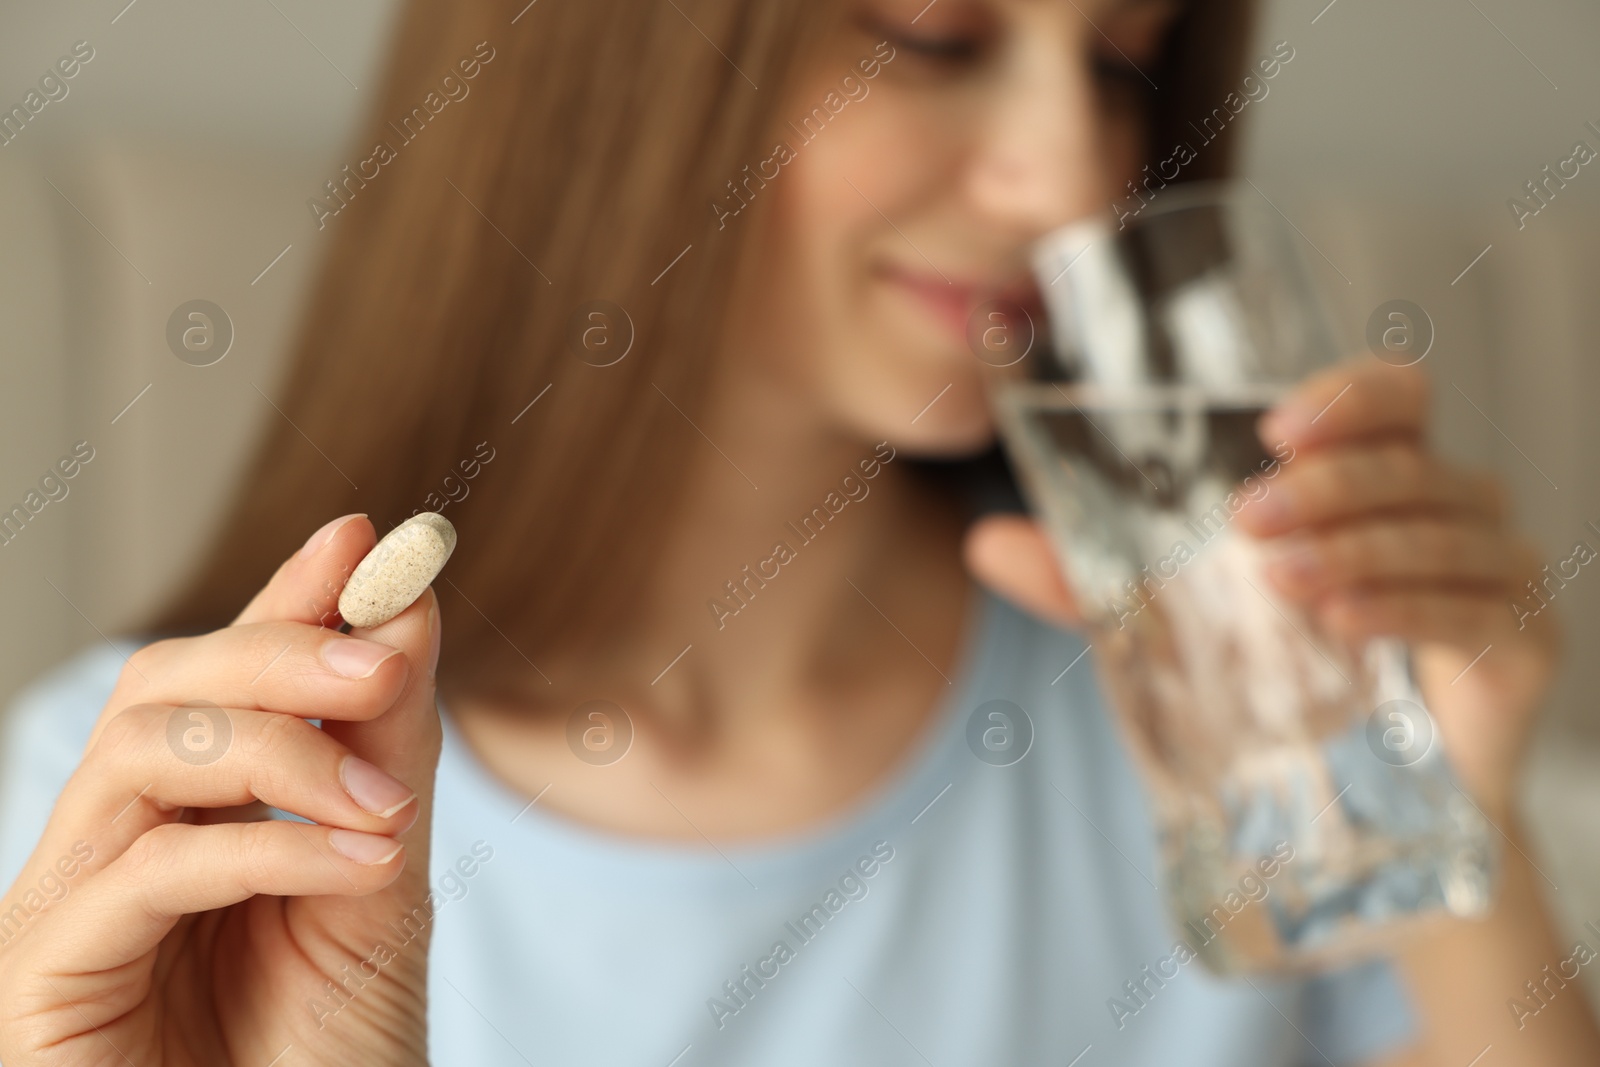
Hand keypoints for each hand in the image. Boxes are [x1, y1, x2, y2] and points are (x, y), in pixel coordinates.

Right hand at [0, 515, 442, 1065]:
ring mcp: (73, 906)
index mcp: (195, 812)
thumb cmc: (333, 1049)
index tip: (370, 539)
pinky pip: (144, 872)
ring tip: (384, 805)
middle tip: (386, 662)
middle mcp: (120, 841)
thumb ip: (388, 749)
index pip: (227, 674)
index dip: (289, 599)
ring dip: (278, 750)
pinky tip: (363, 861)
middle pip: (164, 686)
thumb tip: (403, 600)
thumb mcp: (383, 879)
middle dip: (281, 652)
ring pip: (139, 752)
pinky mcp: (44, 977)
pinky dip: (265, 848)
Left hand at [965, 357, 1558, 818]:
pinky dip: (1408, 609)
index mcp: (1378, 480)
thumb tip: (982, 541)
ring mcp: (1499, 573)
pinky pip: (1476, 610)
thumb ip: (1087, 579)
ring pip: (1442, 530)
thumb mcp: (1168, 620)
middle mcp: (1451, 510)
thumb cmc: (1277, 684)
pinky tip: (1344, 622)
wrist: (1363, 804)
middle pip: (1412, 461)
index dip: (1350, 395)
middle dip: (1328, 484)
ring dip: (1358, 547)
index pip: (1395, 396)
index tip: (1275, 424)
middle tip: (1247, 519)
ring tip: (1280, 580)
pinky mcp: (1524, 644)